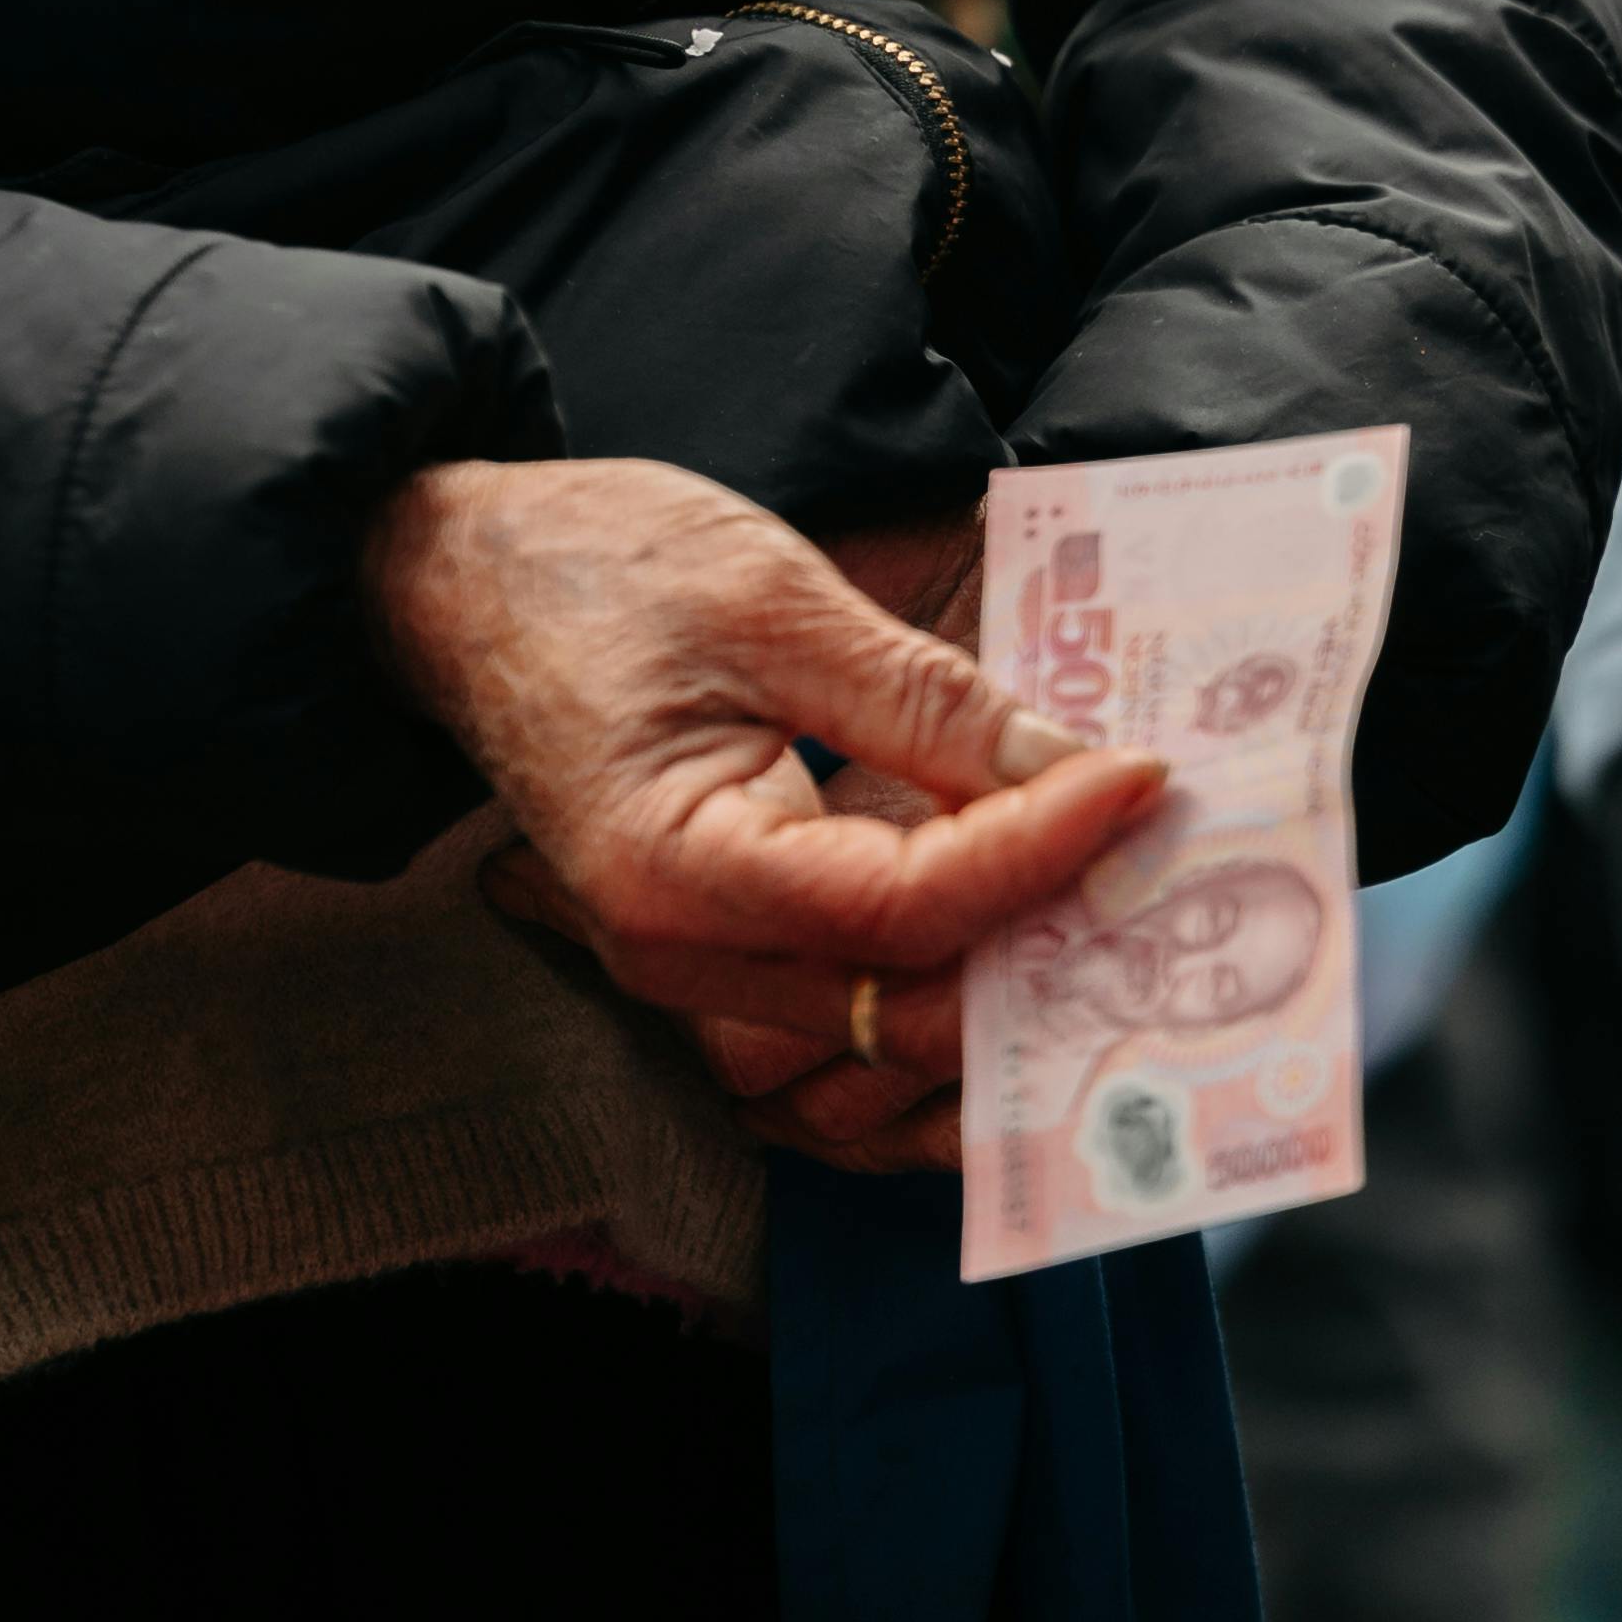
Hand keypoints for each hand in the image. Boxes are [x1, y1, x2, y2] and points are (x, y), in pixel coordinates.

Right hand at [359, 459, 1160, 1175]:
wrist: (457, 580)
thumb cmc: (592, 568)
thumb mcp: (771, 598)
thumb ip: (924, 702)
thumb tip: (1076, 765)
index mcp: (677, 869)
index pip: (908, 909)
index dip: (1043, 851)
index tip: (1143, 779)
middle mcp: (676, 960)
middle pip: (904, 1010)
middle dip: (1047, 947)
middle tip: (1164, 870)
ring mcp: (687, 975)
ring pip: (880, 1053)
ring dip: (1003, 1002)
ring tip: (1115, 922)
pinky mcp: (711, 955)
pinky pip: (841, 1038)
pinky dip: (938, 1016)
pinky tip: (1024, 961)